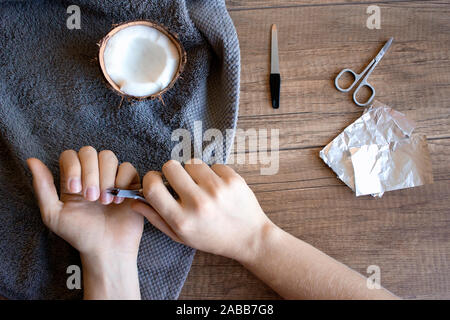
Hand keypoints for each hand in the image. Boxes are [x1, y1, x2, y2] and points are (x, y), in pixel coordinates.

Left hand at [27, 146, 142, 298]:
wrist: (106, 249)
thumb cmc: (79, 234)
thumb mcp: (54, 214)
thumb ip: (43, 187)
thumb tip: (31, 160)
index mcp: (73, 179)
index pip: (70, 155)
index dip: (73, 167)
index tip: (74, 189)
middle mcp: (92, 174)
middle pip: (89, 151)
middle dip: (90, 174)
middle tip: (91, 198)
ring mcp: (111, 177)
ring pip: (108, 157)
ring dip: (106, 178)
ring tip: (106, 202)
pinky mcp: (129, 183)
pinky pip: (127, 168)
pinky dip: (123, 181)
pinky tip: (119, 200)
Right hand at [131, 159, 273, 262]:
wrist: (249, 238)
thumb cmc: (211, 238)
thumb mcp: (180, 236)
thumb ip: (155, 217)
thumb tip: (134, 200)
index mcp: (181, 220)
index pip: (152, 187)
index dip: (151, 179)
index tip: (156, 181)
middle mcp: (198, 203)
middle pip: (170, 166)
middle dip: (172, 172)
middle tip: (180, 182)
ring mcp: (217, 189)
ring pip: (192, 162)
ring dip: (194, 172)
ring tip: (202, 187)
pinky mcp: (233, 179)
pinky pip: (213, 164)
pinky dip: (213, 174)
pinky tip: (219, 188)